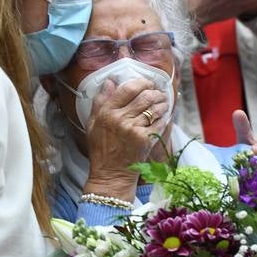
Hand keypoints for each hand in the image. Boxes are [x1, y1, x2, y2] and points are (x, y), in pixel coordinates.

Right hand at [82, 78, 170, 200]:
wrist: (111, 174)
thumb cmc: (101, 149)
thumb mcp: (93, 124)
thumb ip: (100, 101)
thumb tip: (110, 82)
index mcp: (107, 113)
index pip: (127, 89)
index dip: (141, 82)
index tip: (147, 83)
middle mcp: (121, 119)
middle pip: (145, 96)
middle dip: (155, 91)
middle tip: (158, 91)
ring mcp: (134, 129)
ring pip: (154, 107)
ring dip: (162, 102)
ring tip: (163, 101)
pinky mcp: (145, 140)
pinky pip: (160, 122)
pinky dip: (164, 116)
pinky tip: (164, 114)